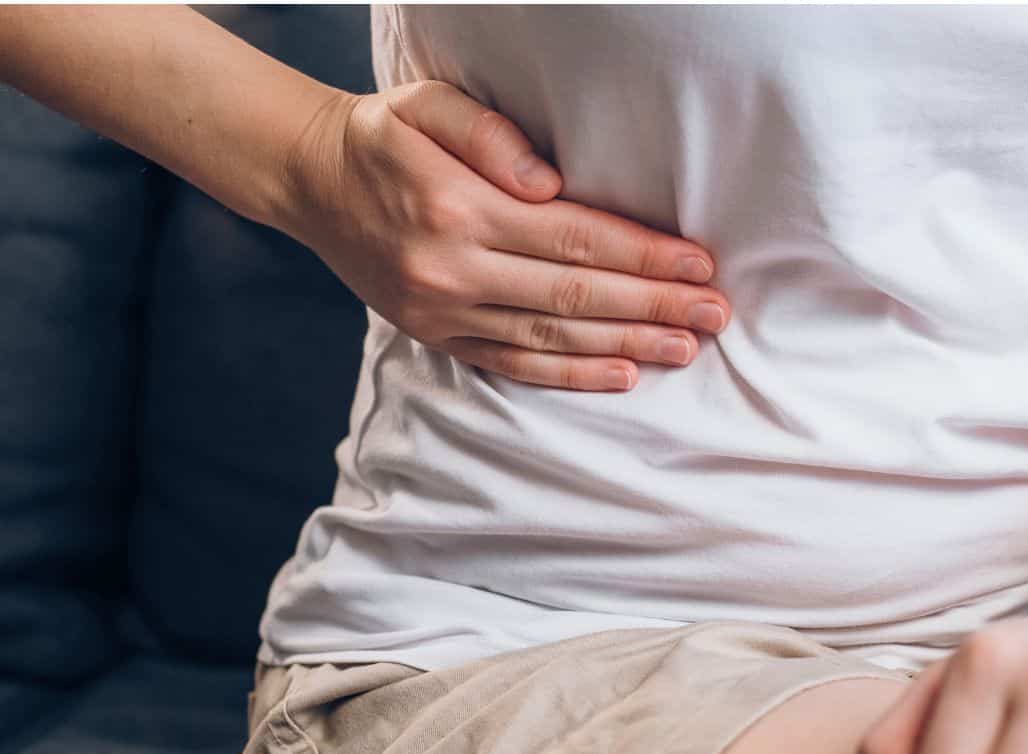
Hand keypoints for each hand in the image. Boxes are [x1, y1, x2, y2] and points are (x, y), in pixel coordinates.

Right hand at [277, 81, 730, 390]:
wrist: (310, 181)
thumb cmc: (384, 136)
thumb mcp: (426, 104)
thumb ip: (490, 134)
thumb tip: (551, 182)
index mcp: (458, 207)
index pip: (575, 237)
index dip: (643, 254)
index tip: (699, 262)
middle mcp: (452, 268)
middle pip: (576, 295)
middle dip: (654, 305)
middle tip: (716, 313)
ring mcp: (443, 311)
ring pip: (553, 338)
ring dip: (627, 344)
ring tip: (687, 346)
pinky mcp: (437, 335)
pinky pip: (514, 364)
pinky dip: (572, 375)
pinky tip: (623, 374)